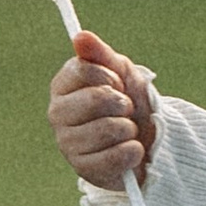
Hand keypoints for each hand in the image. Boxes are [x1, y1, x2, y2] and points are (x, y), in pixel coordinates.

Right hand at [50, 28, 154, 191]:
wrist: (147, 141)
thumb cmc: (129, 102)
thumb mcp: (120, 72)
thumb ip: (100, 54)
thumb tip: (81, 36)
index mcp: (62, 86)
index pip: (82, 69)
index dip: (109, 75)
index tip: (117, 83)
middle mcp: (58, 114)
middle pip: (96, 99)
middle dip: (122, 102)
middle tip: (124, 109)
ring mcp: (67, 144)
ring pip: (109, 128)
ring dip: (129, 128)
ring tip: (126, 130)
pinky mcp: (83, 170)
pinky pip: (115, 156)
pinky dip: (132, 151)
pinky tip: (130, 150)